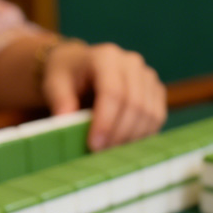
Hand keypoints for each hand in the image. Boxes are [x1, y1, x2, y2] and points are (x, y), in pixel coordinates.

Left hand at [42, 41, 166, 150]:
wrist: (82, 68)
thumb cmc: (67, 77)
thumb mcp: (54, 84)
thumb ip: (60, 101)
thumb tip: (64, 121)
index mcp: (106, 57)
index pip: (113, 93)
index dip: (106, 122)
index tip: (94, 145)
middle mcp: (132, 63)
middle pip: (135, 105)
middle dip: (119, 135)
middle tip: (102, 154)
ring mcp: (148, 77)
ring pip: (150, 115)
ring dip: (132, 138)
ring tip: (112, 151)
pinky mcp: (156, 92)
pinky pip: (157, 119)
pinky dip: (143, 136)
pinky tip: (125, 144)